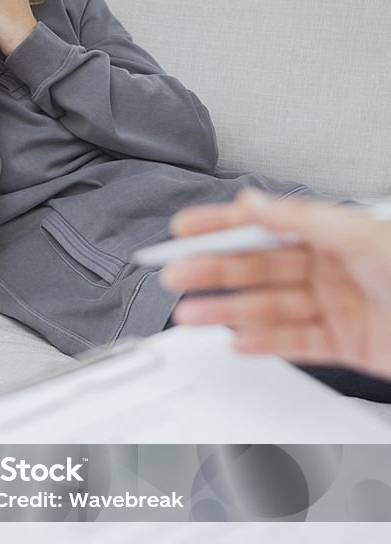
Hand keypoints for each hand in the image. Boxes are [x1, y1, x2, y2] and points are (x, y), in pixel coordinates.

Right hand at [161, 187, 390, 378]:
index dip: (224, 225)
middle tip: (178, 277)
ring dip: (229, 311)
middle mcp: (332, 267)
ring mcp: (336, 306)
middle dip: (216, 272)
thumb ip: (306, 218)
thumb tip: (257, 200)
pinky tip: (239, 340)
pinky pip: (295, 342)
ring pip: (270, 307)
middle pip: (261, 268)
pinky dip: (265, 343)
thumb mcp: (365, 235)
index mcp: (334, 233)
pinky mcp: (344, 343)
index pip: (267, 223)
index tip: (185, 229)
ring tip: (194, 315)